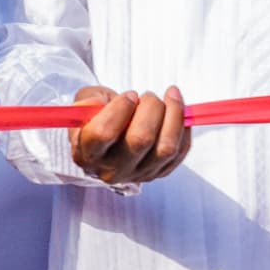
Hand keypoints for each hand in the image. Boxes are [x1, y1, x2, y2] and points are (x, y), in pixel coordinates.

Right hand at [70, 86, 190, 186]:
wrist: (109, 134)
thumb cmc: (97, 116)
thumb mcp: (85, 102)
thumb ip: (88, 100)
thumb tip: (99, 103)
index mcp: (87, 153)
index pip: (102, 133)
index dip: (119, 108)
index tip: (129, 95)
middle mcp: (111, 170)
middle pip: (140, 140)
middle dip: (151, 108)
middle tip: (148, 95)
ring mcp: (138, 174)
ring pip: (166, 148)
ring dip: (173, 115)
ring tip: (168, 99)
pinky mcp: (159, 172)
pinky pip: (180, 150)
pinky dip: (183, 126)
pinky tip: (176, 111)